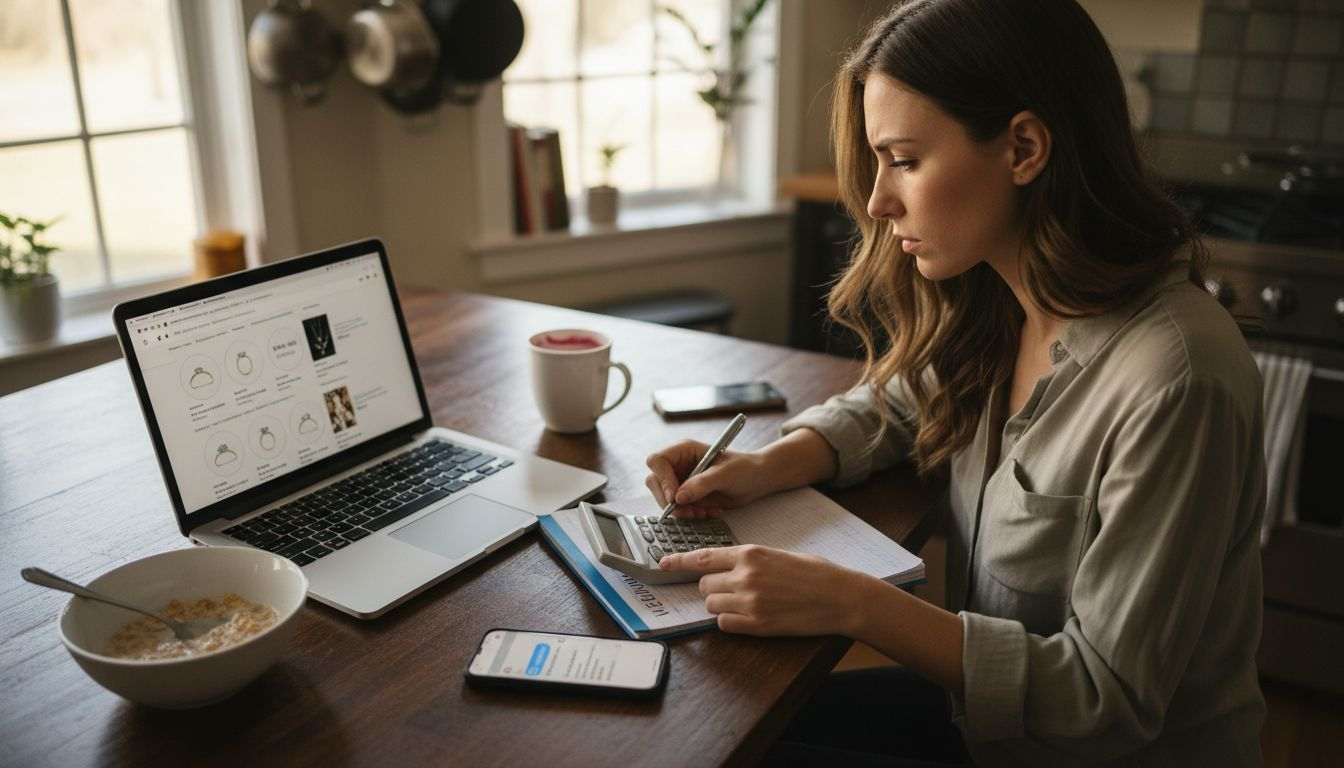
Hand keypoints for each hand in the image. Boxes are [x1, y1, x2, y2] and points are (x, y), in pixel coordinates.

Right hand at [644, 440, 777, 518]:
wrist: (756, 480)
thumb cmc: (743, 468)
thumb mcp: (725, 474)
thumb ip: (701, 484)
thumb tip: (678, 498)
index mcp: (684, 450)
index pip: (657, 461)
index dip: (662, 479)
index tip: (675, 497)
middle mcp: (679, 465)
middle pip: (655, 482)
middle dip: (668, 501)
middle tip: (687, 512)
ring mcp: (682, 481)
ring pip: (664, 499)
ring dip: (680, 511)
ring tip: (702, 514)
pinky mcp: (688, 497)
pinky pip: (678, 509)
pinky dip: (690, 515)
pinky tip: (709, 513)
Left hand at [658, 545, 868, 635]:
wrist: (840, 597)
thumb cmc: (815, 573)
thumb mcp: (779, 554)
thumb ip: (750, 559)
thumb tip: (727, 567)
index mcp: (751, 553)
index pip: (703, 557)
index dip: (679, 561)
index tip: (663, 563)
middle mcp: (745, 575)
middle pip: (703, 584)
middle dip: (712, 587)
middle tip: (732, 588)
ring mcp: (750, 601)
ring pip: (711, 604)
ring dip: (721, 605)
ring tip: (745, 603)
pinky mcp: (758, 624)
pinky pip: (725, 624)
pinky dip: (731, 622)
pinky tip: (750, 616)